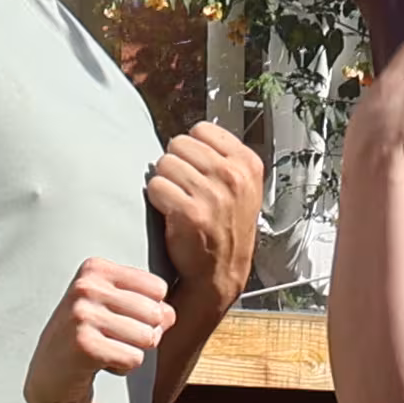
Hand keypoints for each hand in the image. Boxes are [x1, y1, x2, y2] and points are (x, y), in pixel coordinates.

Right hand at [25, 255, 171, 402]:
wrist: (51, 372)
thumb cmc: (90, 335)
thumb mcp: (118, 309)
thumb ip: (152, 306)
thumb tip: (169, 315)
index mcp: (95, 269)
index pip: (158, 288)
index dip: (150, 311)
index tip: (120, 318)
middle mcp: (86, 286)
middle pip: (156, 313)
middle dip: (146, 335)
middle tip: (116, 340)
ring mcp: (82, 314)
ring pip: (148, 337)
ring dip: (133, 352)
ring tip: (107, 350)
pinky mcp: (83, 345)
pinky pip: (134, 358)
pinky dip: (123, 368)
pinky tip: (99, 363)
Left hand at [148, 119, 266, 297]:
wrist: (220, 272)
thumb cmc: (225, 228)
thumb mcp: (242, 187)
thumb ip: (224, 157)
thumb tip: (194, 133)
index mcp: (248, 163)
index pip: (201, 130)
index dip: (192, 149)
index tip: (198, 170)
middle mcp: (234, 177)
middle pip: (179, 143)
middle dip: (176, 164)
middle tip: (186, 189)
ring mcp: (214, 195)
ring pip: (164, 163)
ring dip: (165, 182)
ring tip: (179, 201)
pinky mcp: (191, 213)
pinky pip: (155, 186)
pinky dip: (157, 200)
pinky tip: (171, 213)